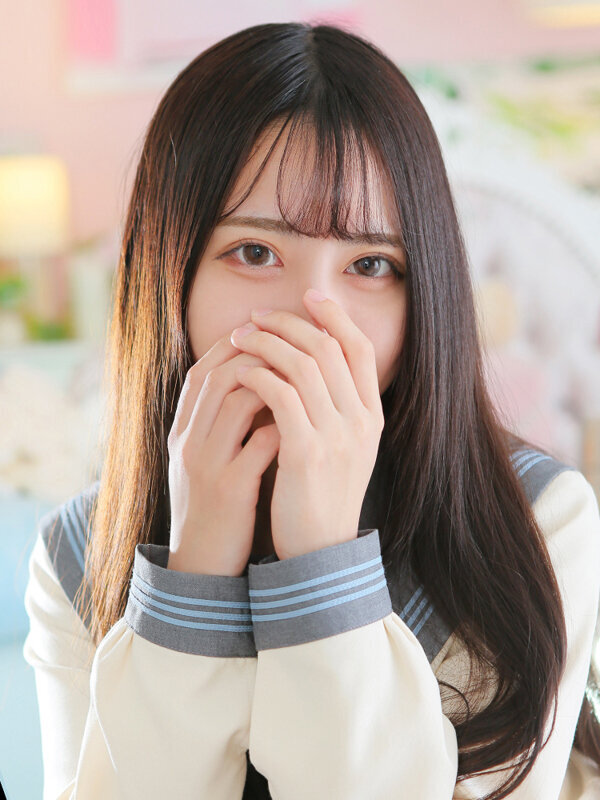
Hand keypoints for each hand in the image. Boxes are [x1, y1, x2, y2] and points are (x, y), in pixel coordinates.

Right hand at [166, 333, 280, 575]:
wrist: (199, 563)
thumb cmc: (209, 505)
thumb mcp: (202, 458)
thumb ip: (218, 422)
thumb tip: (254, 381)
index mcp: (181, 431)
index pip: (203, 371)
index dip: (235, 346)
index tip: (268, 336)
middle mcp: (188, 442)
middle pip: (218, 376)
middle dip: (258, 353)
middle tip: (293, 347)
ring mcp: (207, 464)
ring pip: (236, 401)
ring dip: (274, 382)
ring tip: (304, 377)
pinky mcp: (231, 489)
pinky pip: (260, 444)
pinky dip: (284, 424)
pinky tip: (307, 418)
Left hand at [230, 289, 384, 560]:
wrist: (319, 550)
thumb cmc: (322, 495)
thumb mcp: (346, 449)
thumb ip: (337, 407)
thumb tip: (313, 360)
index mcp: (373, 416)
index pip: (360, 348)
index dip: (336, 317)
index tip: (309, 298)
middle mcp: (361, 421)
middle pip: (329, 348)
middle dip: (291, 322)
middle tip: (259, 315)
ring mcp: (337, 436)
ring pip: (303, 364)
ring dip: (268, 342)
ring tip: (242, 336)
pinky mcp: (306, 452)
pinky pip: (281, 395)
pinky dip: (259, 374)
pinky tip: (241, 370)